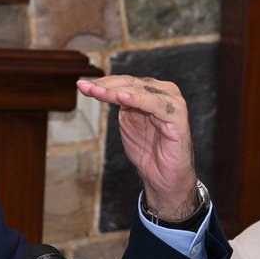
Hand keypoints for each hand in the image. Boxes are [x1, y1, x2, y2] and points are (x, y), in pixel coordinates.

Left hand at [77, 75, 197, 218]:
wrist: (163, 177)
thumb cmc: (148, 150)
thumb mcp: (127, 121)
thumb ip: (119, 102)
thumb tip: (98, 87)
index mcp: (152, 91)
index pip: (125, 81)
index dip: (103, 82)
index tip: (82, 86)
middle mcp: (164, 92)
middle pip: (131, 83)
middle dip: (106, 85)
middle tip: (86, 88)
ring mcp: (172, 103)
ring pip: (140, 90)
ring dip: (116, 91)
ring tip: (97, 92)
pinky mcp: (177, 116)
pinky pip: (155, 104)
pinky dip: (138, 99)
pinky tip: (122, 98)